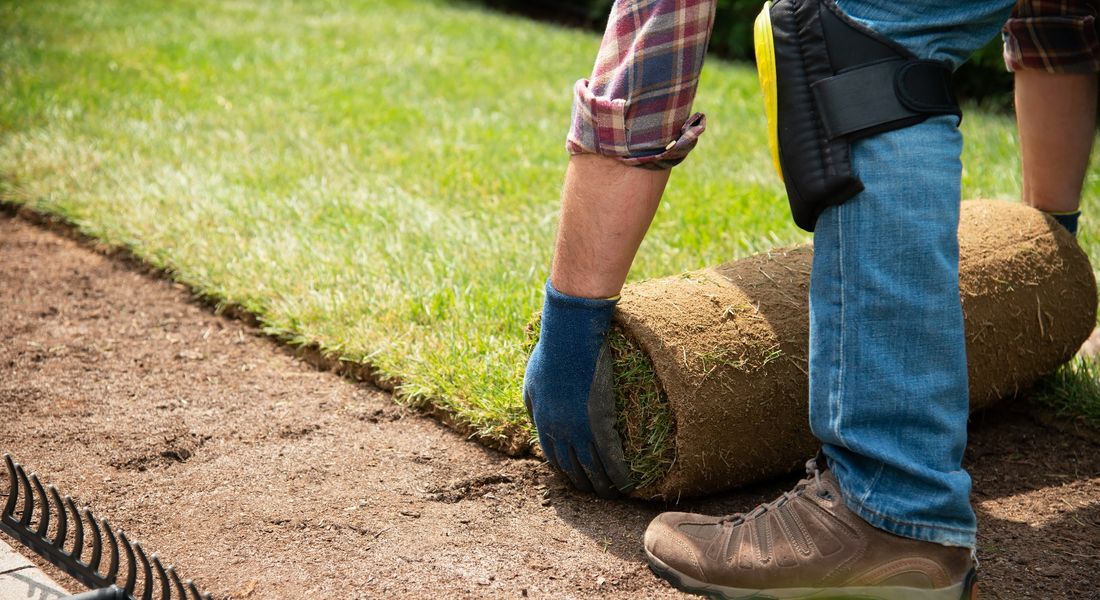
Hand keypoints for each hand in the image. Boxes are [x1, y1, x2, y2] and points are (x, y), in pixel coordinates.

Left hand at [523, 283, 633, 497]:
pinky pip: (611, 457)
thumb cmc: (551, 353)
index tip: (574, 479)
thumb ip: (533, 404)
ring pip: (592, 468)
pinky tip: (627, 484)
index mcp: (542, 422)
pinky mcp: (600, 422)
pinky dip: (619, 474)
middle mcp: (559, 432)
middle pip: (572, 468)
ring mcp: (580, 429)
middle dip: (583, 484)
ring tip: (613, 496)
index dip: (565, 472)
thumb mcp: (531, 381)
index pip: (553, 457)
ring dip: (602, 486)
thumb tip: (536, 418)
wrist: (569, 338)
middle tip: (595, 493)